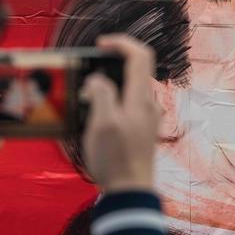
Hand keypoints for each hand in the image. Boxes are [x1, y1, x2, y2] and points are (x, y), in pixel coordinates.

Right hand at [80, 35, 159, 193]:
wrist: (130, 192)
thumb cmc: (116, 159)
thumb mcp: (103, 123)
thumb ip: (102, 94)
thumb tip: (99, 80)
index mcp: (141, 98)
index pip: (140, 55)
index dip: (121, 43)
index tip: (100, 45)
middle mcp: (148, 105)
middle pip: (134, 70)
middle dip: (108, 66)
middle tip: (86, 77)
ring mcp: (147, 118)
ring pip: (128, 89)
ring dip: (107, 86)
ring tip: (86, 101)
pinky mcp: (141, 130)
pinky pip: (126, 106)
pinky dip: (110, 103)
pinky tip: (94, 118)